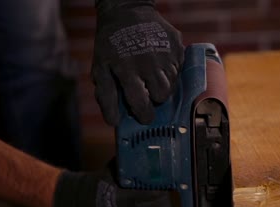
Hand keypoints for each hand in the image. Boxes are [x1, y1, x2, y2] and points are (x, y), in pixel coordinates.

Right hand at [52, 160, 172, 206]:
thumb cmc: (102, 181)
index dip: (162, 190)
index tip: (164, 185)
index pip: (153, 195)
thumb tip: (155, 158)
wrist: (81, 202)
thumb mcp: (116, 170)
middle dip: (164, 201)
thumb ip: (135, 165)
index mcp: (123, 197)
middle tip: (164, 195)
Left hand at [92, 0, 183, 125]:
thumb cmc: (110, 43)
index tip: (145, 118)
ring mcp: (166, 54)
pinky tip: (158, 61)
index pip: (142, 103)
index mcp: (129, 70)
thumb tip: (113, 121)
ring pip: (173, 83)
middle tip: (148, 91)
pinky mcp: (177, 46)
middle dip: (156, 98)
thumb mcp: (100, 67)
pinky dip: (170, 69)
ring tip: (152, 74)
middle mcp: (150, 63)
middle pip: (163, 95)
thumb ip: (106, 96)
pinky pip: (179, 67)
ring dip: (164, 84)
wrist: (126, 10)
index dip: (144, 115)